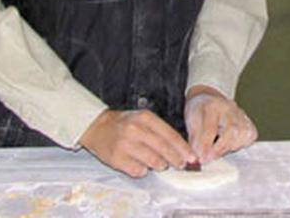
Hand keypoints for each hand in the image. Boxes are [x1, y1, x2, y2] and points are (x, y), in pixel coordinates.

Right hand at [79, 109, 193, 177]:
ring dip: (161, 165)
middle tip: (182, 164)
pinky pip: (138, 170)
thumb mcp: (144, 119)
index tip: (192, 157)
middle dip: (176, 159)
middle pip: (163, 149)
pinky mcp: (116, 159)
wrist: (97, 127)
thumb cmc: (125, 124)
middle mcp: (135, 130)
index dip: (183, 148)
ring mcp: (125, 145)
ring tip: (161, 164)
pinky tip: (143, 166)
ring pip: (153, 161)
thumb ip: (161, 131)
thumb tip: (182, 150)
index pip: (170, 135)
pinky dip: (144, 170)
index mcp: (145, 118)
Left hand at [184, 86, 257, 162]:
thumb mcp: (191, 122)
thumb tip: (196, 158)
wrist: (209, 100)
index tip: (200, 158)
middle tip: (207, 159)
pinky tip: (229, 145)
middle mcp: (230, 108)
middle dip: (219, 148)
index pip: (211, 128)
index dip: (206, 145)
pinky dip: (241, 144)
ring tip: (217, 150)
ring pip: (243, 134)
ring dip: (229, 147)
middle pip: (231, 130)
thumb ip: (194, 140)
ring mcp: (241, 114)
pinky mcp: (249, 121)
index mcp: (212, 106)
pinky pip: (250, 136)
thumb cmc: (199, 112)